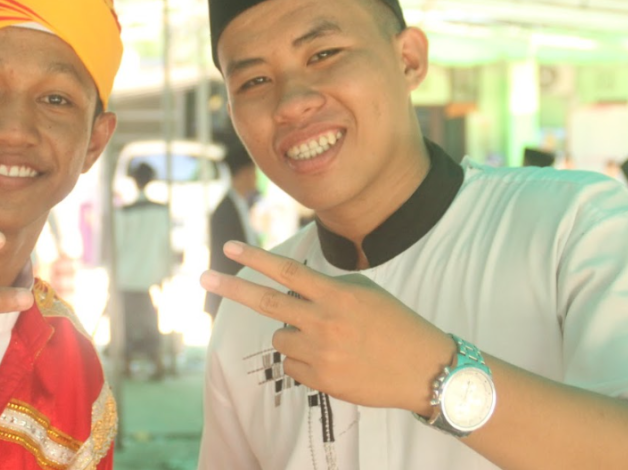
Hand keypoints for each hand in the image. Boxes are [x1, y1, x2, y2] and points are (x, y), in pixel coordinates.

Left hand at [200, 241, 452, 413]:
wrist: (423, 369)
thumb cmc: (395, 326)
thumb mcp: (365, 293)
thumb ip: (327, 289)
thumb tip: (292, 289)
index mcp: (337, 295)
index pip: (287, 272)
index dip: (255, 259)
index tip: (230, 248)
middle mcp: (324, 321)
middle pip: (267, 302)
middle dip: (232, 289)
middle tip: (204, 278)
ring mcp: (320, 352)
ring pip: (281, 338)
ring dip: (293, 335)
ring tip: (328, 340)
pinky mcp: (320, 380)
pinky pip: (293, 365)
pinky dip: (304, 361)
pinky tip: (333, 361)